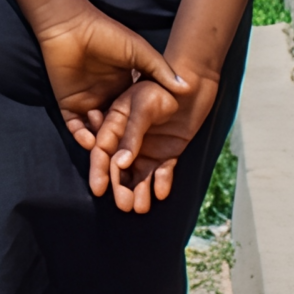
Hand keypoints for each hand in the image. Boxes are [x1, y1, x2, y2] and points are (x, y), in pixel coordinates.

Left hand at [30, 3, 186, 153]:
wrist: (71, 25)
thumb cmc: (107, 35)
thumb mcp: (139, 52)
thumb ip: (160, 71)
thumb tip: (187, 88)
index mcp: (126, 91)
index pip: (136, 119)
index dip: (143, 135)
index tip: (156, 153)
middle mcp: (108, 100)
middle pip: (117, 132)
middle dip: (123, 150)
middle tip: (132, 169)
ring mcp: (87, 103)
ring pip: (96, 133)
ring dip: (102, 149)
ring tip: (112, 163)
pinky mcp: (68, 104)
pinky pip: (75, 127)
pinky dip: (82, 136)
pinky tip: (92, 143)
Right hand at [86, 64, 223, 212]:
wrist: (194, 85)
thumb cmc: (163, 88)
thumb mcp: (143, 107)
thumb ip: (132, 134)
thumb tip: (120, 163)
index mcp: (117, 123)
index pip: (103, 150)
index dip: (99, 170)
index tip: (99, 190)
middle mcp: (130, 138)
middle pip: (120, 167)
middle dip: (120, 187)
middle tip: (124, 206)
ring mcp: (149, 147)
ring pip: (140, 174)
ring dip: (139, 191)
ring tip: (141, 208)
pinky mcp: (168, 152)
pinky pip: (163, 171)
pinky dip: (162, 182)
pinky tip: (161, 193)